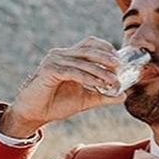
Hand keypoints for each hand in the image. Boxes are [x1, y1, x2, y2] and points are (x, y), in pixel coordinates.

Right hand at [2, 37, 125, 133]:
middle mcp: (60, 54)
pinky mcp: (49, 71)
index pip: (90, 44)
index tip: (120, 61)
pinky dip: (89, 78)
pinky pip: (74, 72)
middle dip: (107, 57)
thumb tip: (123, 95)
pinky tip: (100, 85)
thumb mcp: (85, 99)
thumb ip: (102, 95)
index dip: (106, 49)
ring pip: (83, 62)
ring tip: (114, 81)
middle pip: (88, 48)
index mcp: (68, 56)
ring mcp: (53, 61)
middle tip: (120, 66)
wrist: (34, 114)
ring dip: (101, 71)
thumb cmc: (56, 104)